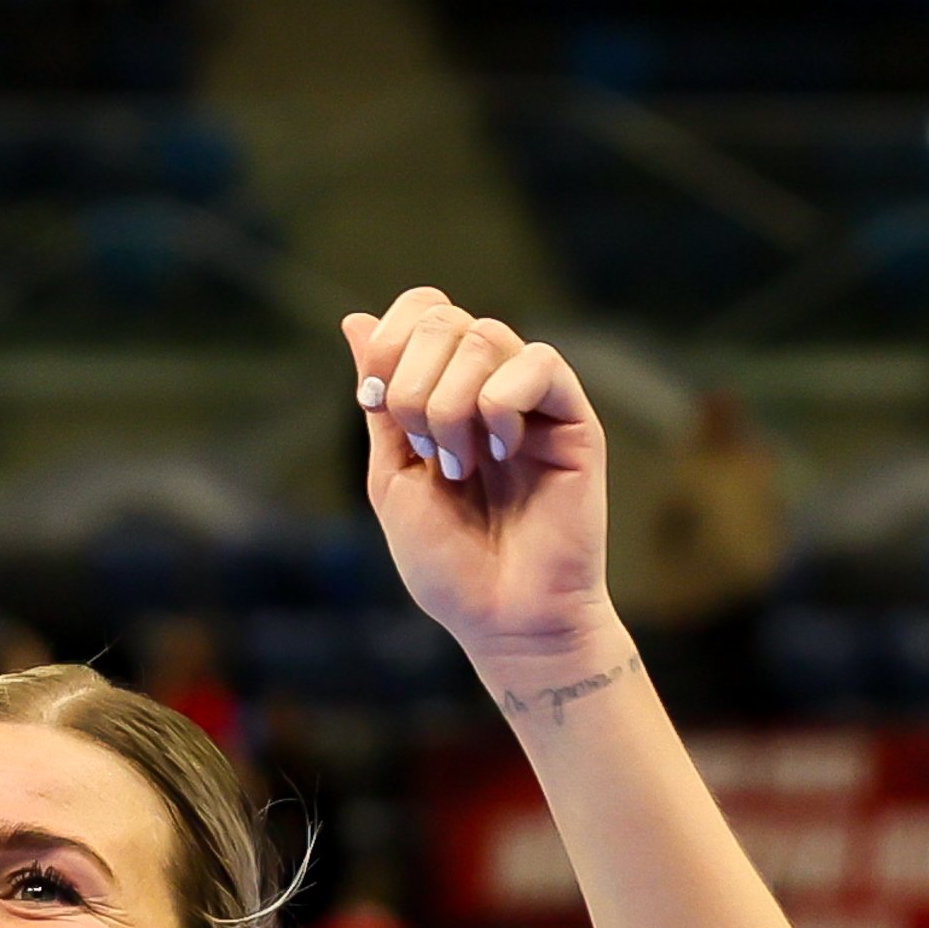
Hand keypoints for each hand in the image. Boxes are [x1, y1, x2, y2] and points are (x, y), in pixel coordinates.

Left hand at [344, 288, 614, 685]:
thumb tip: (355, 319)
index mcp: (446, 390)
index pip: (423, 309)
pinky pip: (538, 362)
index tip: (376, 403)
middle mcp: (491, 384)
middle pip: (444, 318)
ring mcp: (534, 399)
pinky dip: (501, 405)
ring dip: (450, 404)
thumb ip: (381, 398)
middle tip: (426, 452)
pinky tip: (503, 453)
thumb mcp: (392, 476)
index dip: (392, 341)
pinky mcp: (574, 418)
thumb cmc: (450, 564)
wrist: (504, 619)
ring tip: (460, 467)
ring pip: (485, 335)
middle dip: (413, 384)